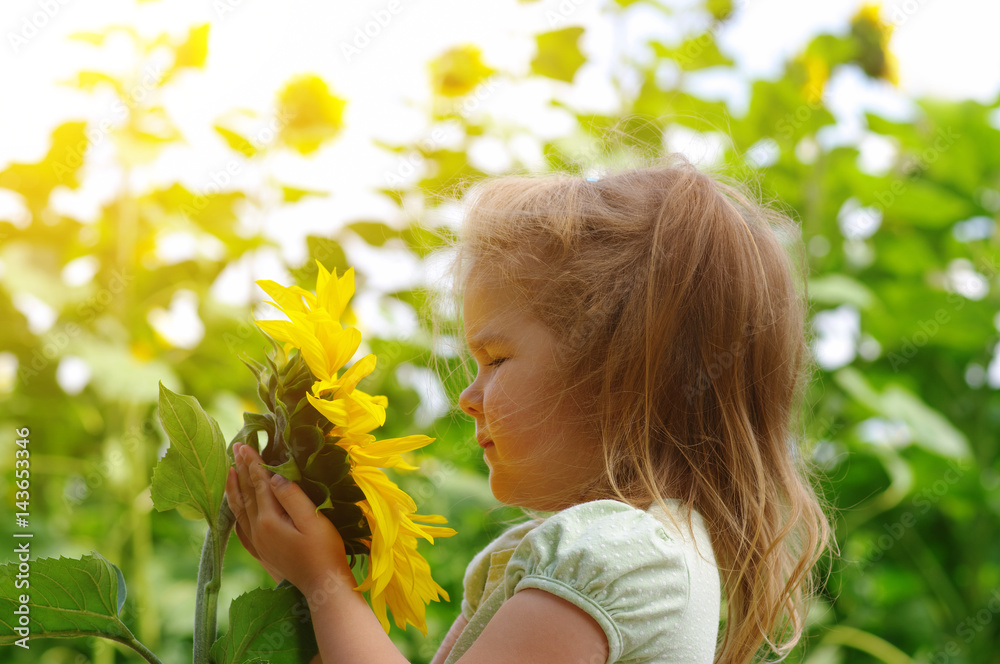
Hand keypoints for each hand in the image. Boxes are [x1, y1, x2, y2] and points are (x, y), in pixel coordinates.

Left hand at [224, 442, 354, 595]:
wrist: (323, 586)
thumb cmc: (325, 552)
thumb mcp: (313, 520)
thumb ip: (292, 497)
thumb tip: (274, 477)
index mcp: (269, 520)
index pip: (258, 484)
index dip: (252, 463)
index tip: (244, 444)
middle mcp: (258, 531)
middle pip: (246, 494)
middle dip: (240, 470)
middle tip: (235, 448)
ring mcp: (258, 543)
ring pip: (240, 510)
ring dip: (234, 489)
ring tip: (230, 471)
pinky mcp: (263, 552)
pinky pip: (241, 527)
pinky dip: (236, 512)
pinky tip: (236, 508)